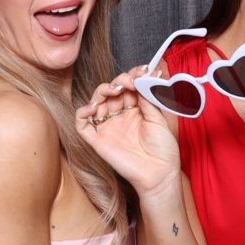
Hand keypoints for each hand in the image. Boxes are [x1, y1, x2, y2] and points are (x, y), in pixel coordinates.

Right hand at [76, 74, 182, 195]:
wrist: (160, 174)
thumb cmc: (163, 149)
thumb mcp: (158, 117)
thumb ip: (147, 98)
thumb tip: (142, 77)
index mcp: (135, 110)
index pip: (127, 87)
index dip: (132, 76)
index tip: (142, 70)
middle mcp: (119, 117)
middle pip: (111, 91)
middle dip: (119, 81)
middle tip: (130, 82)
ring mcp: (108, 128)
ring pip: (96, 102)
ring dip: (102, 91)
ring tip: (115, 90)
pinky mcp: (98, 141)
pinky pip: (82, 124)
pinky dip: (82, 112)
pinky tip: (94, 107)